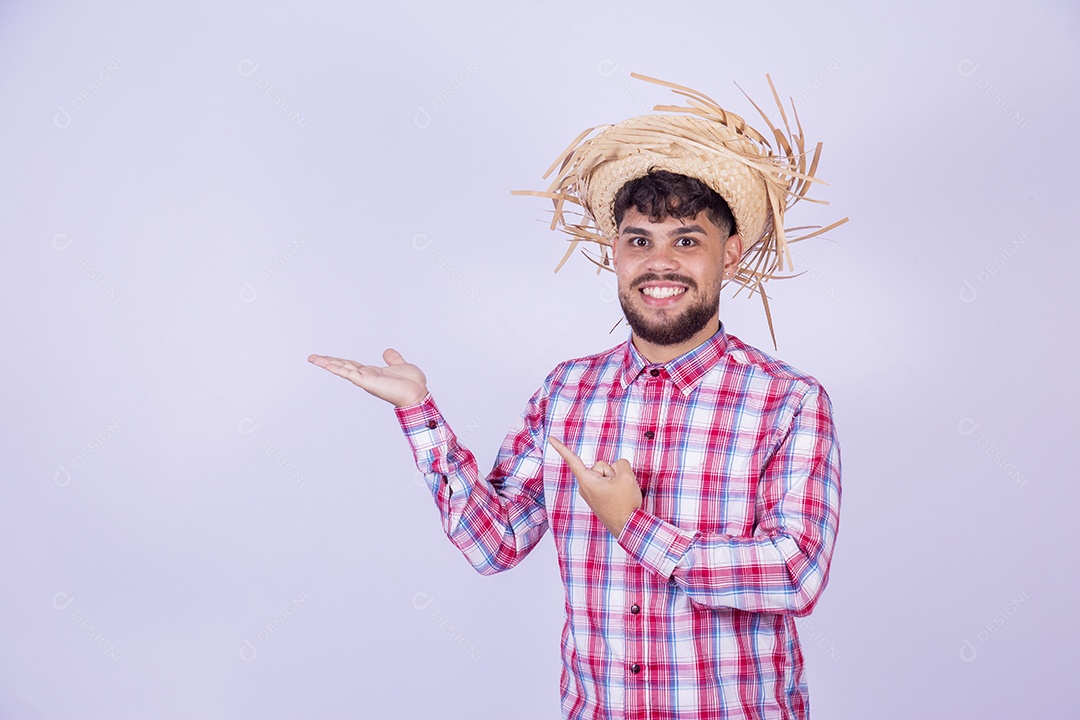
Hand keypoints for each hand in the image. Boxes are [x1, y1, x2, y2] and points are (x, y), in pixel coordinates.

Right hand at [307, 348, 428, 407]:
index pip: (351, 365)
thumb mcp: (400, 365)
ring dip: (328, 363)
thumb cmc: (411, 384)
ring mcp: (365, 379)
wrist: (418, 393)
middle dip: (327, 361)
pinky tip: (328, 364)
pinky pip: (349, 373)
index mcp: (372, 372)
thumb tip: (386, 351)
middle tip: (312, 357)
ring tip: (313, 358)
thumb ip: (393, 359)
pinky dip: (338, 368)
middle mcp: (366, 376)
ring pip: (342, 369)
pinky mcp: (367, 382)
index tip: (327, 358)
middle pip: (343, 366)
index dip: (339, 361)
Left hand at [547, 437, 642, 537]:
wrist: (629, 526)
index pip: (572, 460)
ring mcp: (591, 493)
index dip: (561, 447)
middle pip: (600, 466)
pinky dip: (614, 487)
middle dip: (611, 472)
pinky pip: (606, 484)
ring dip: (615, 481)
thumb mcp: (627, 477)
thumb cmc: (625, 505)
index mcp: (587, 481)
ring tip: (620, 495)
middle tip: (619, 489)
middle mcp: (585, 487)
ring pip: (605, 475)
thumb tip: (617, 466)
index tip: (550, 438)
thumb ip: (620, 463)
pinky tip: (619, 497)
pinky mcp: (597, 498)